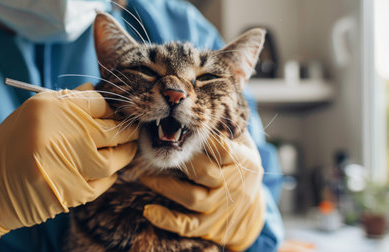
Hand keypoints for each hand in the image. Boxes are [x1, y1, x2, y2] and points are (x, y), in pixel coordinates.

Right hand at [0, 84, 137, 250]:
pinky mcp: (71, 192)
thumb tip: (97, 90)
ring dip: (125, 154)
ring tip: (126, 149)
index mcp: (50, 108)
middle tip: (131, 132)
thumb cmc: (13, 145)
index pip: (100, 102)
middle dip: (127, 131)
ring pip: (114, 159)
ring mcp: (67, 164)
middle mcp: (60, 133)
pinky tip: (106, 171)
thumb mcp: (34, 113)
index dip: (113, 109)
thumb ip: (68, 102)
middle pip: (112, 130)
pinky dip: (110, 176)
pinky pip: (104, 182)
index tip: (117, 115)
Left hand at [140, 131, 264, 250]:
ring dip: (163, 185)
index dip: (202, 139)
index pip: (223, 149)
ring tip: (144, 174)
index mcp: (245, 162)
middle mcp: (234, 186)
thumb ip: (226, 130)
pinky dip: (166, 220)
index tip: (182, 128)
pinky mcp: (209, 227)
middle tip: (156, 148)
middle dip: (177, 159)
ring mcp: (221, 208)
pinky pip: (186, 225)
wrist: (252, 213)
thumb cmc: (240, 169)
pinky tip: (148, 210)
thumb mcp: (243, 147)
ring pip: (191, 197)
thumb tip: (197, 106)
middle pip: (203, 172)